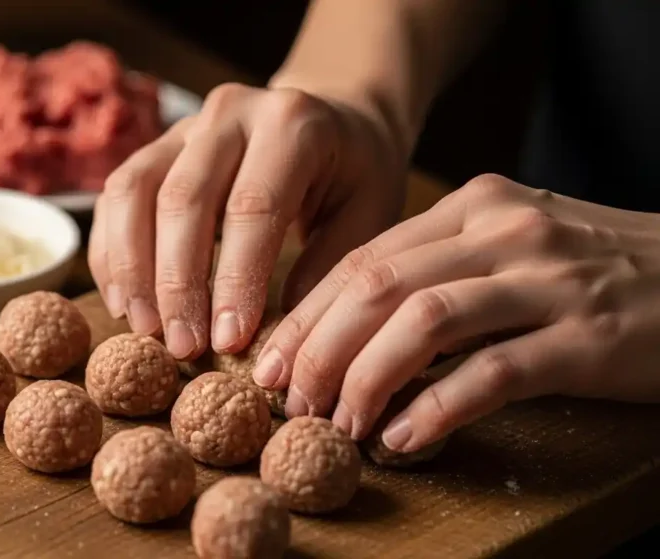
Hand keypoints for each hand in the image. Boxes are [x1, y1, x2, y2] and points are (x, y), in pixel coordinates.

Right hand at [88, 83, 404, 359]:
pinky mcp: (154, 146)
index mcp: (293, 124)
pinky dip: (112, 251)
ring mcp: (184, 126)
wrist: (333, 119)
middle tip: (183, 347)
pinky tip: (124, 301)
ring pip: (134, 191)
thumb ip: (328, 268)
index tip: (230, 340)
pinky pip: (116, 195)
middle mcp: (230, 112)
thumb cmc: (355, 175)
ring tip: (145, 329)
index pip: (253, 205)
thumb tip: (277, 340)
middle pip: (183, 198)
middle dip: (178, 283)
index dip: (236, 278)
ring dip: (132, 268)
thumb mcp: (370, 214)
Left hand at [257, 174, 659, 452]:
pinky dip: (436, 408)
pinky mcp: (587, 337)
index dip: (306, 315)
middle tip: (289, 400)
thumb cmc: (599, 273)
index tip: (270, 361)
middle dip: (319, 348)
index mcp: (475, 208)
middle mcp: (504, 232)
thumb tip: (352, 333)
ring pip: (423, 323)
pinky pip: (492, 373)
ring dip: (366, 379)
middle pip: (377, 285)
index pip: (363, 258)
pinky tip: (403, 438)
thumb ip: (441, 273)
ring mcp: (548, 281)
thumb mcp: (515, 249)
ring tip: (340, 424)